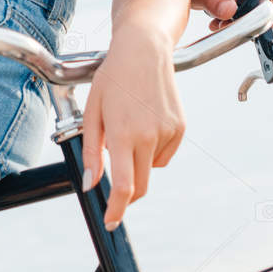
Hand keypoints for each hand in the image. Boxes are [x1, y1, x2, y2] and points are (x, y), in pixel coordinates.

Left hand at [80, 35, 185, 229]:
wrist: (144, 50)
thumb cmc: (113, 79)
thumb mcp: (93, 112)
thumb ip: (92, 151)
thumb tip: (91, 184)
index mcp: (123, 134)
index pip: (124, 186)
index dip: (117, 210)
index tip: (111, 221)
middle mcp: (149, 136)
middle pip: (141, 186)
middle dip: (127, 195)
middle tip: (115, 189)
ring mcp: (168, 132)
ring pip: (151, 168)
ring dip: (138, 162)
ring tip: (129, 128)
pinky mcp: (180, 127)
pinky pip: (164, 154)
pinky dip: (153, 149)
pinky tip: (145, 123)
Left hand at [184, 0, 272, 29]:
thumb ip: (214, 2)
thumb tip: (229, 11)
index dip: (262, 22)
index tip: (239, 24)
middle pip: (272, 7)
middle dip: (250, 19)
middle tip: (225, 20)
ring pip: (268, 4)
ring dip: (247, 13)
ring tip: (224, 10)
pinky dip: (248, 5)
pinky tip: (229, 5)